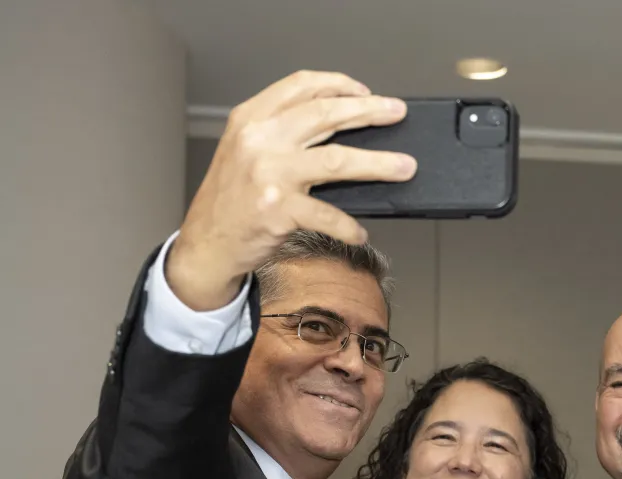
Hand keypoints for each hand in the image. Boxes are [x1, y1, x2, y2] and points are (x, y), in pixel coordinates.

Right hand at [167, 70, 417, 309]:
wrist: (206, 242)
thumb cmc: (232, 197)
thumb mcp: (245, 149)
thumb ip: (283, 131)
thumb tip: (343, 124)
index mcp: (252, 118)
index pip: (301, 86)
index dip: (339, 84)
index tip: (366, 92)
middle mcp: (259, 140)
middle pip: (326, 115)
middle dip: (369, 112)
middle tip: (397, 113)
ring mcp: (270, 175)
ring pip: (337, 160)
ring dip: (378, 164)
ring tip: (405, 167)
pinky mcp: (279, 211)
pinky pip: (329, 215)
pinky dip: (349, 226)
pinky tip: (360, 231)